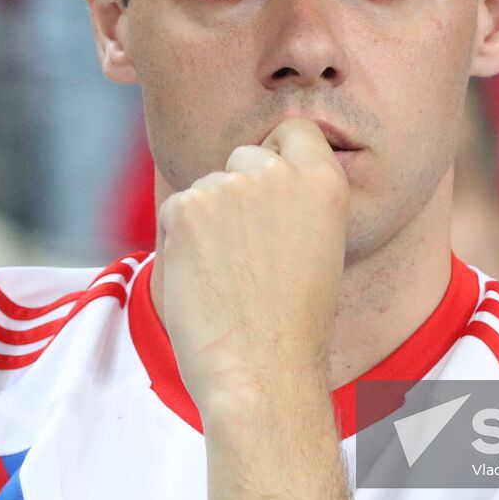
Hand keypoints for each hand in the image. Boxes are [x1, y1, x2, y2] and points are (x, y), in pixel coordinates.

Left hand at [156, 118, 348, 414]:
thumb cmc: (294, 324)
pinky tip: (203, 281)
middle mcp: (277, 172)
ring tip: (228, 277)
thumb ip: (296, 201)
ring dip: (207, 222)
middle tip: (246, 252)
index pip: (295, 129)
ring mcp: (229, 185)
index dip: (279, 154)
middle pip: (244, 155)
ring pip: (206, 188)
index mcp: (323, 180)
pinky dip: (180, 243)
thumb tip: (259, 178)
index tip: (272, 190)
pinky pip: (174, 213)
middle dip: (237, 190)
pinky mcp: (185, 207)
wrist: (262, 370)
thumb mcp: (321, 247)